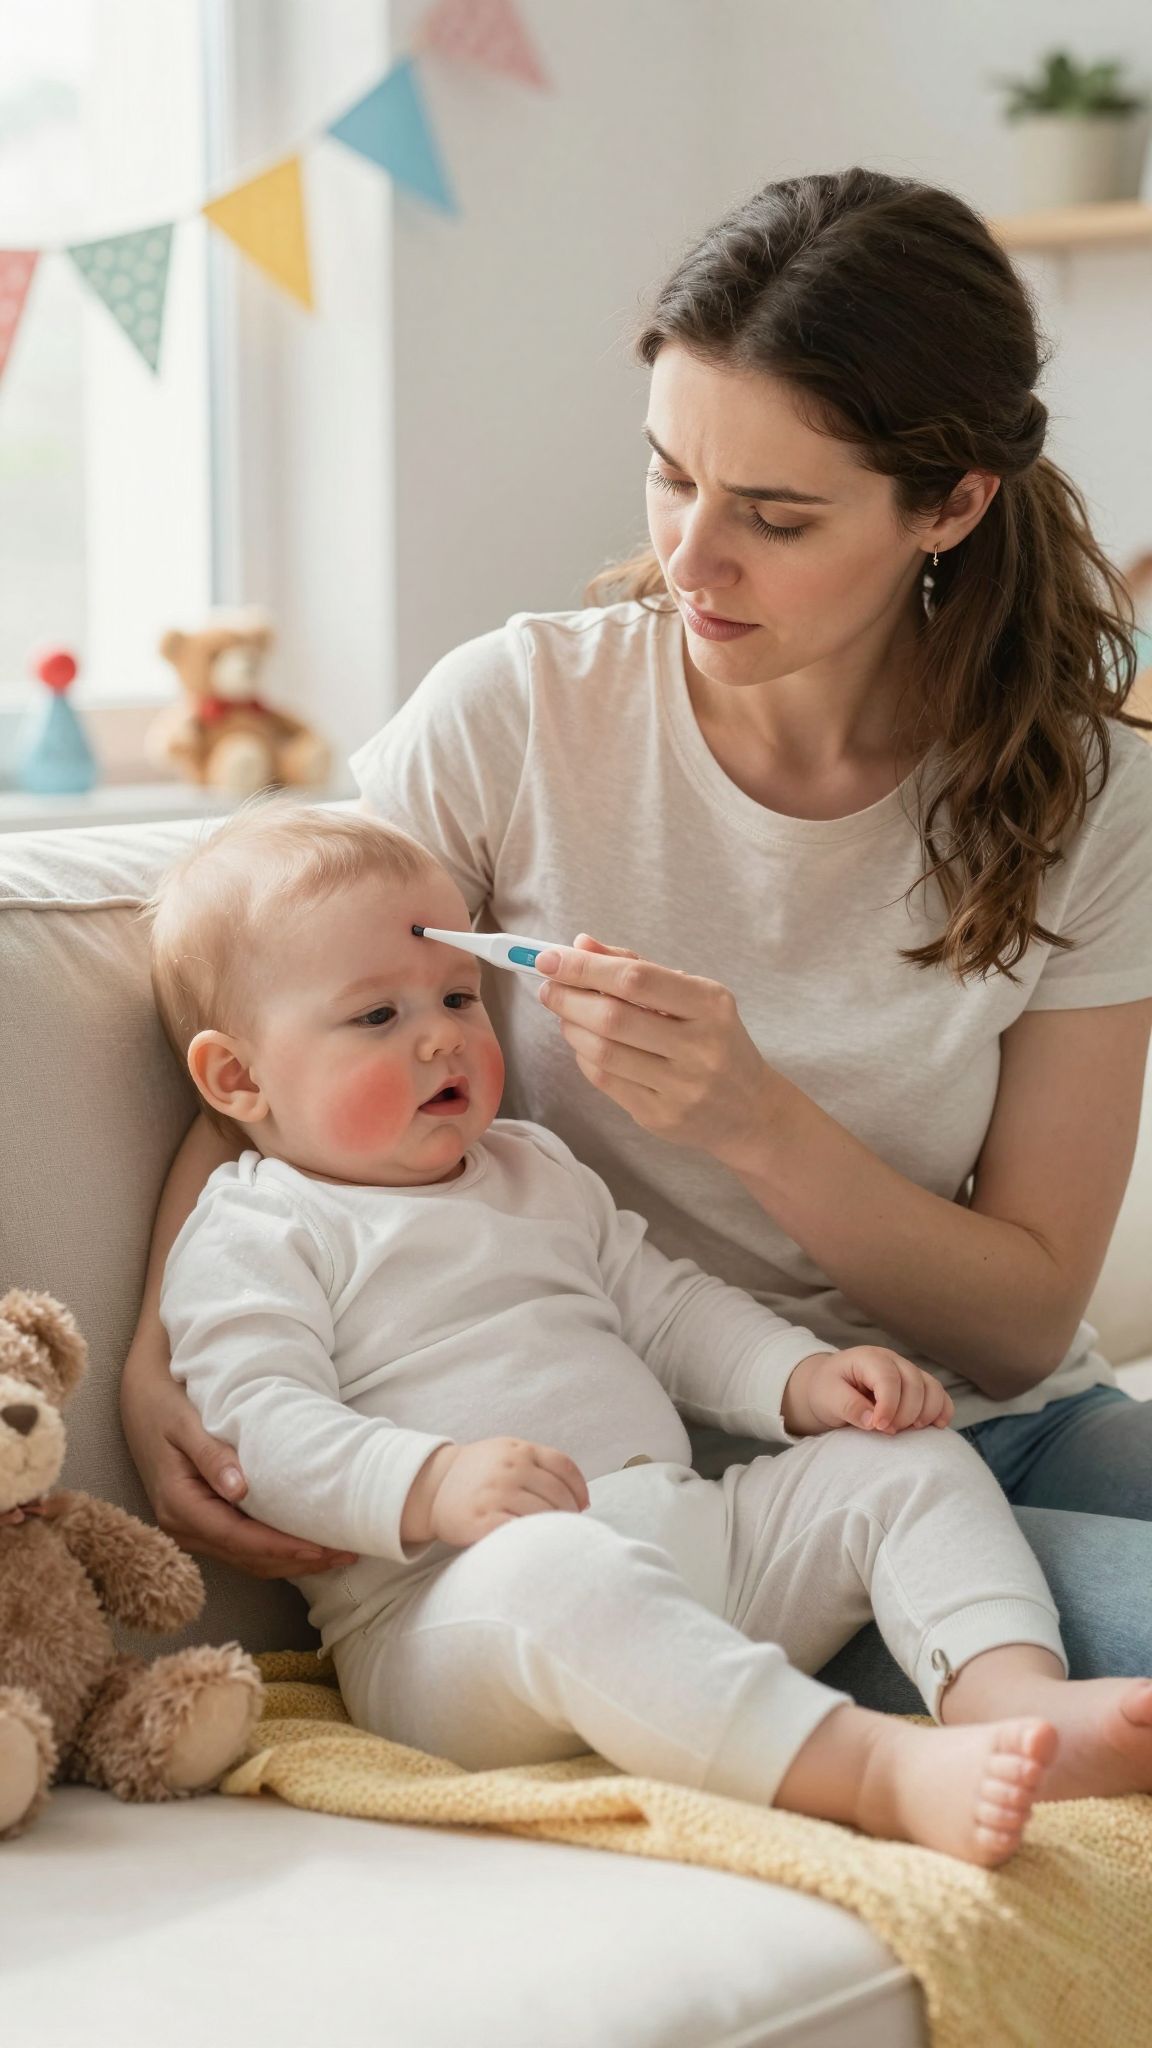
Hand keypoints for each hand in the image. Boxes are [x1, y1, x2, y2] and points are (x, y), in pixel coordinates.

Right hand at [120, 1363, 358, 1579]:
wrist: (140, 1400)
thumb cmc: (165, 1405)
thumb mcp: (185, 1422)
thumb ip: (211, 1455)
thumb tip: (239, 1490)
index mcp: (178, 1504)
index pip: (238, 1538)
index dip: (280, 1547)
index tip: (319, 1548)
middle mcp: (181, 1527)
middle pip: (246, 1557)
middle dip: (296, 1561)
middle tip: (343, 1556)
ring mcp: (189, 1529)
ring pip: (246, 1559)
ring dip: (290, 1562)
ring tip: (335, 1557)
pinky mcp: (200, 1524)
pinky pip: (240, 1548)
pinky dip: (274, 1552)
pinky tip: (304, 1547)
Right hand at [402, 1438, 589, 1548]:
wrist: (432, 1486)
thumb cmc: (478, 1472)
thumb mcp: (507, 1452)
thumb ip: (539, 1464)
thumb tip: (581, 1498)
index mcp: (519, 1450)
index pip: (564, 1467)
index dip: (579, 1489)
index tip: (583, 1506)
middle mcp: (509, 1468)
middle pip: (557, 1494)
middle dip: (569, 1513)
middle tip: (569, 1527)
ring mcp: (495, 1493)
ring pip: (543, 1515)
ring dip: (555, 1529)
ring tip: (554, 1537)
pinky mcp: (482, 1520)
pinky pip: (519, 1531)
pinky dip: (533, 1539)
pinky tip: (533, 1542)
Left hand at [534, 936, 775, 1161]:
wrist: (750, 1109)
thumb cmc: (714, 1040)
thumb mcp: (692, 996)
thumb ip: (638, 967)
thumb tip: (581, 945)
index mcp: (711, 1004)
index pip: (635, 978)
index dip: (585, 968)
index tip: (549, 958)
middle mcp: (700, 1046)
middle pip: (613, 1017)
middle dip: (569, 998)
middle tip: (548, 987)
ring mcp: (681, 1086)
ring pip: (603, 1052)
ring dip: (571, 1027)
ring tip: (565, 1013)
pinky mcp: (661, 1117)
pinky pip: (605, 1081)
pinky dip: (584, 1056)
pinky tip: (583, 1043)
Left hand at [781, 1347, 954, 1437]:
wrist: (828, 1387)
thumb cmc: (826, 1390)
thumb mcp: (827, 1397)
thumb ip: (848, 1406)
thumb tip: (873, 1421)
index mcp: (869, 1358)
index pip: (888, 1379)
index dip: (888, 1406)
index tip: (879, 1427)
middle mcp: (893, 1360)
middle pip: (915, 1383)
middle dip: (905, 1413)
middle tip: (887, 1431)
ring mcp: (908, 1371)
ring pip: (932, 1388)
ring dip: (926, 1413)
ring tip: (909, 1430)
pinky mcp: (917, 1386)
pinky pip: (939, 1395)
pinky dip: (942, 1410)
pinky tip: (936, 1426)